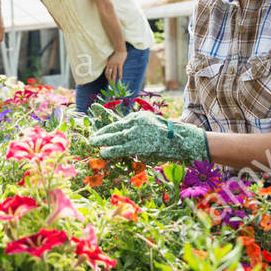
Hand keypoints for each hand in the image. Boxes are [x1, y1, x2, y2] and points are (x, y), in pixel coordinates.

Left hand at [91, 111, 208, 163]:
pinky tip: (103, 152)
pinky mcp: (138, 145)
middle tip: (91, 137)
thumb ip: (135, 130)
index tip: (95, 128)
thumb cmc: (165, 135)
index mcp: (137, 118)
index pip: (116, 120)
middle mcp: (135, 123)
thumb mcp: (149, 126)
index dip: (104, 124)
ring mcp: (136, 133)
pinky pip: (121, 148)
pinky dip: (111, 150)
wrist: (180, 139)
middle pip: (113, 127)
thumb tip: (124, 137)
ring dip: (103, 141)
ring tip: (94, 143)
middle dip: (101, 132)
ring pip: (115, 138)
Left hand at [103, 48, 126, 84]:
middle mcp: (111, 65)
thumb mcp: (110, 58)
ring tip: (114, 85)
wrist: (119, 49)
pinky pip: (120, 71)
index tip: (108, 81)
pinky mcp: (120, 64)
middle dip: (110, 80)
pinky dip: (120, 75)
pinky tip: (120, 79)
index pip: (106, 72)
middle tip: (110, 85)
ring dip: (114, 80)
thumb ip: (109, 62)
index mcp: (108, 64)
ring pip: (114, 74)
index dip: (107, 77)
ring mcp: (115, 65)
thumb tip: (109, 66)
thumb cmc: (115, 53)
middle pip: (109, 74)